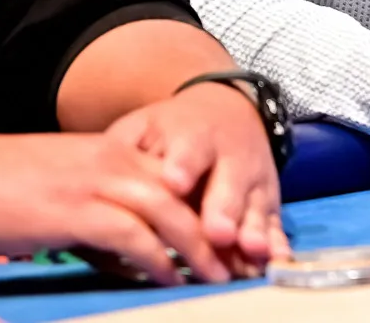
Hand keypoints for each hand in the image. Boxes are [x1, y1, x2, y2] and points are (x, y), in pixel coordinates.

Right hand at [0, 131, 227, 285]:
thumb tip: (133, 257)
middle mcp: (118, 160)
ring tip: (224, 276)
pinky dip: (158, 258)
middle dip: (222, 232)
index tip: (238, 241)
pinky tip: (174, 278)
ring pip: (170, 213)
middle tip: (248, 262)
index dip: (215, 211)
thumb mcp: (69, 191)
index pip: (183, 180)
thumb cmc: (2, 188)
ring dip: (202, 248)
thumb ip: (106, 215)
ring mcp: (99, 181)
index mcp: (119, 152)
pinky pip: (132, 234)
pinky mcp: (77, 208)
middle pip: (189, 196)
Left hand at [106, 83, 290, 274]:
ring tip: (250, 249)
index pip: (189, 150)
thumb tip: (93, 177)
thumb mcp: (144, 127)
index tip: (174, 182)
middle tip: (217, 232)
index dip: (184, 165)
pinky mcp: (269, 198)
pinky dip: (276, 242)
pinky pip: (275, 222)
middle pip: (228, 183)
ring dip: (254, 229)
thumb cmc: (172, 129)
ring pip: (255, 205)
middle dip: (224, 207)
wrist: (227, 110)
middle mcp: (229, 156)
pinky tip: (276, 259)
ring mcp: (253, 178)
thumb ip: (123, 150)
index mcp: (193, 135)